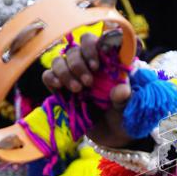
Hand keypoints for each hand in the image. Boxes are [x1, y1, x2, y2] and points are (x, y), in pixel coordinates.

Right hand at [40, 26, 134, 148]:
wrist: (111, 135)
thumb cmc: (122, 115)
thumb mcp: (128, 108)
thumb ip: (126, 97)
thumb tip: (121, 89)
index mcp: (108, 62)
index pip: (98, 41)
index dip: (95, 45)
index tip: (98, 63)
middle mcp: (89, 64)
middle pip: (76, 48)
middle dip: (80, 63)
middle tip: (88, 83)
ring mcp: (73, 75)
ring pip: (60, 59)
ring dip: (66, 71)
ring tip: (77, 90)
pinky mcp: (60, 88)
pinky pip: (48, 75)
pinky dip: (52, 78)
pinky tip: (60, 88)